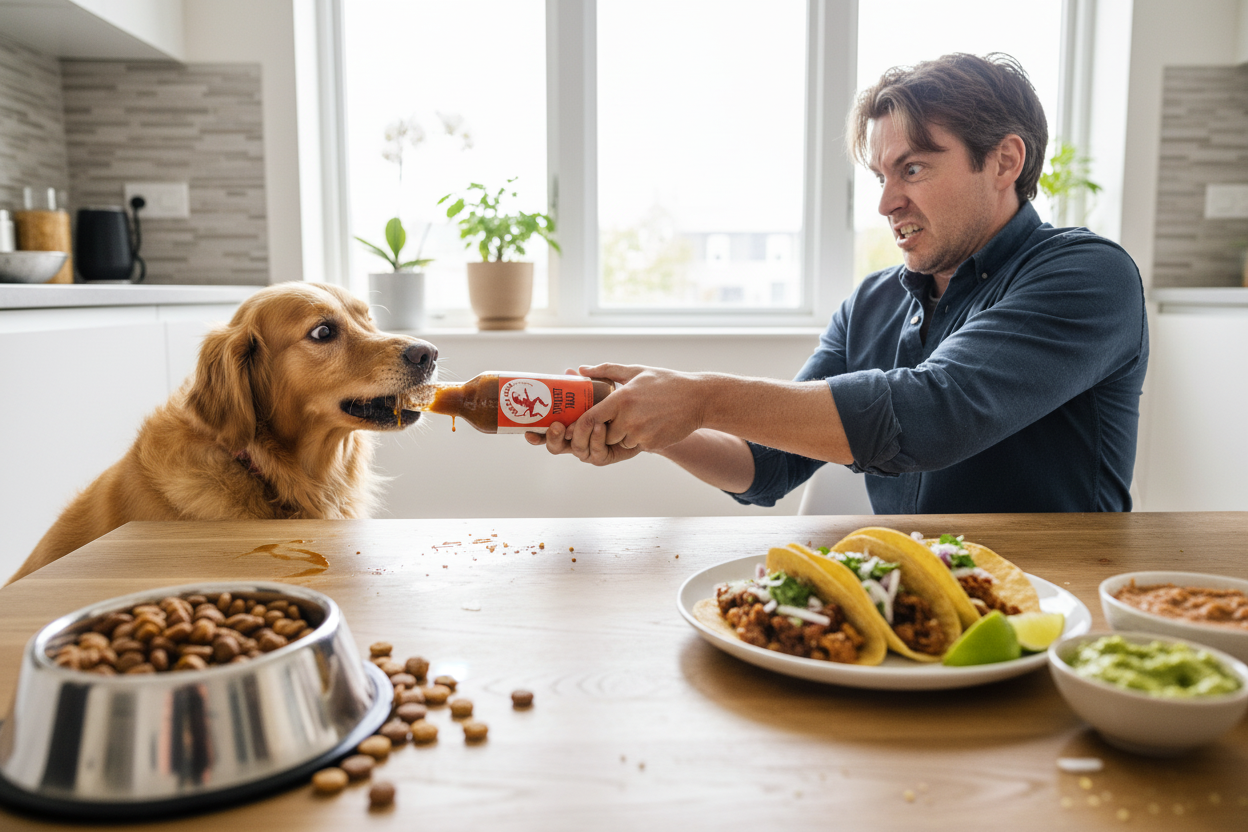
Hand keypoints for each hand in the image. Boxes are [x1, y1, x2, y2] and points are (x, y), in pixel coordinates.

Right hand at [523, 367, 642, 464]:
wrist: (644, 414)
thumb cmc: (620, 401)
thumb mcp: (602, 387)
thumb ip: (586, 380)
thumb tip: (570, 371)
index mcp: (569, 426)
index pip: (547, 433)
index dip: (536, 435)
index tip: (527, 431)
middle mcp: (577, 440)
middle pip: (556, 447)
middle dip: (552, 438)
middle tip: (556, 425)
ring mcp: (590, 449)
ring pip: (576, 450)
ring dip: (577, 435)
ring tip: (582, 423)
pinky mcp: (605, 456)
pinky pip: (596, 452)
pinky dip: (596, 438)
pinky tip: (600, 426)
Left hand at [564, 363, 704, 454]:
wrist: (698, 399)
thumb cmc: (665, 383)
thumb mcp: (637, 371)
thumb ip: (606, 370)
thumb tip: (581, 370)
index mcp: (622, 398)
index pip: (590, 418)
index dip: (581, 424)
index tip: (580, 425)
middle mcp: (629, 418)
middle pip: (604, 434)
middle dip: (608, 429)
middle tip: (620, 416)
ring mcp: (641, 434)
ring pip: (620, 442)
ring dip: (625, 435)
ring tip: (641, 417)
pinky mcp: (652, 444)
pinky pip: (636, 447)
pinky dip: (640, 439)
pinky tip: (652, 424)